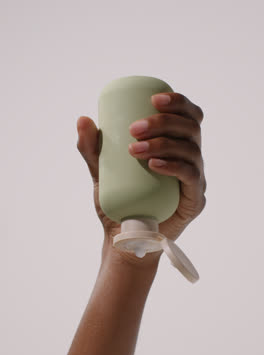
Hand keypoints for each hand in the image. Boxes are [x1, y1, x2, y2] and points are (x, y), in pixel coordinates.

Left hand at [76, 92, 205, 267]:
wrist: (124, 238)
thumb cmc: (119, 203)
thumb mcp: (102, 173)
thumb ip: (93, 149)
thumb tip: (83, 119)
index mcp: (176, 146)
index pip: (188, 116)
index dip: (177, 102)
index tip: (152, 99)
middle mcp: (190, 159)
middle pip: (190, 128)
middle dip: (164, 122)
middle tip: (135, 129)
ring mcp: (195, 180)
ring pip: (190, 150)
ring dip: (164, 144)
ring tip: (135, 149)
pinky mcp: (195, 201)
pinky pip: (190, 177)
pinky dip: (173, 167)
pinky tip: (154, 164)